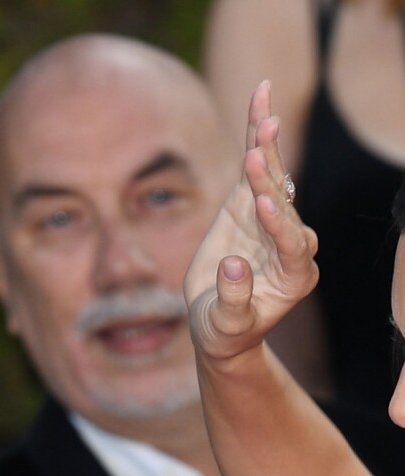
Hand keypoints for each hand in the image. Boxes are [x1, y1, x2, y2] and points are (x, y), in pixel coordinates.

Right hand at [184, 81, 317, 361]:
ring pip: (274, 177)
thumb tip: (233, 264)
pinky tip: (259, 103)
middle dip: (273, 172)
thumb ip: (234, 299)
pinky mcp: (250, 206)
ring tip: (263, 108)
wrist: (220, 322)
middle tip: (264, 139)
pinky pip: (255, 169)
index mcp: (295, 277)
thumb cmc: (224, 330)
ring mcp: (271, 222)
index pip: (292, 245)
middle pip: (288, 203)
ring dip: (268, 144)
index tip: (261, 204)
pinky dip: (256, 139)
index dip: (278, 225)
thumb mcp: (226, 325)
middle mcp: (291, 245)